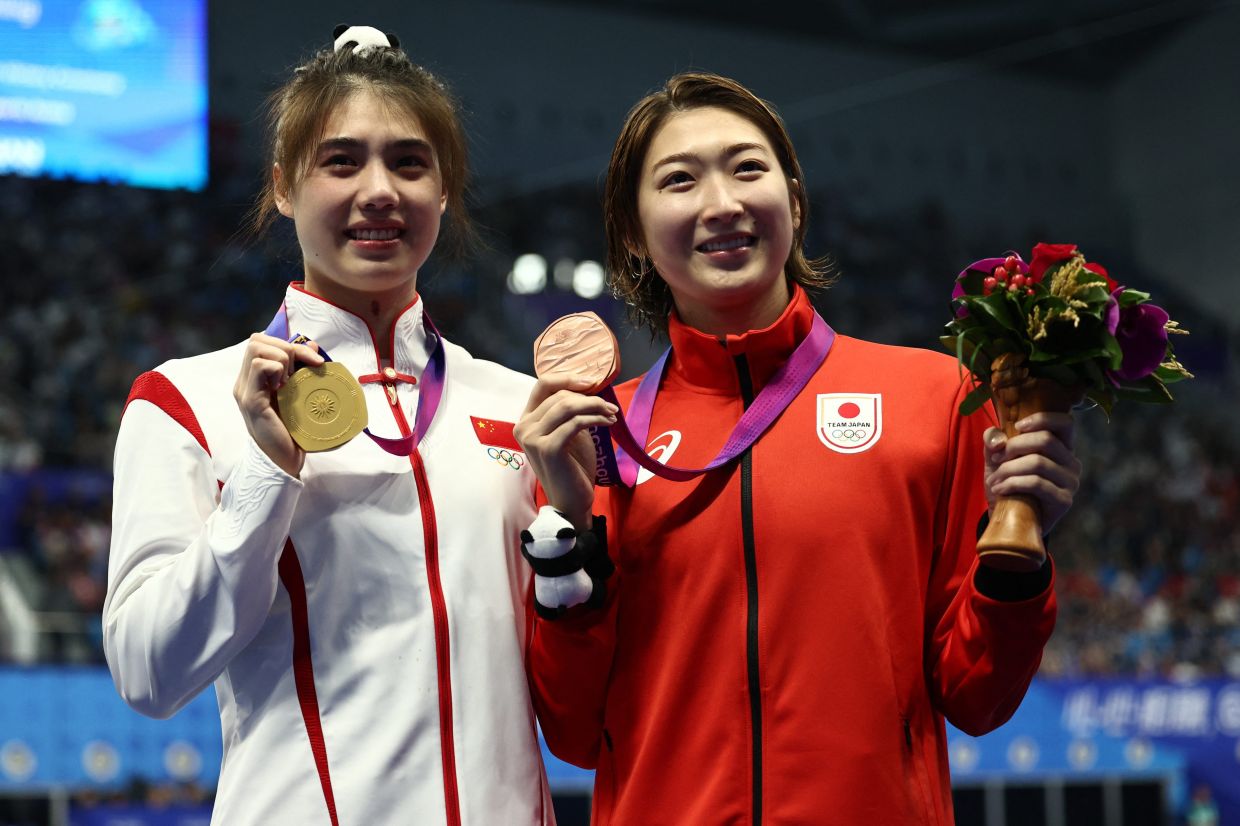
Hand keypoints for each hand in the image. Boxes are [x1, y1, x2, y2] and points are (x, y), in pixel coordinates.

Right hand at [233, 333, 323, 477]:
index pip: (261, 342)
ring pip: (256, 348)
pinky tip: (285, 387)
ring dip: (282, 358)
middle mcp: (245, 382)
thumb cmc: (293, 431)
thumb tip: (310, 343)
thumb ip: (301, 369)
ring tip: (290, 382)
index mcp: (254, 379)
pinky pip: (260, 367)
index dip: (288, 343)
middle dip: (286, 347)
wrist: (284, 462)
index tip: (312, 361)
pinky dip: (277, 368)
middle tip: (300, 372)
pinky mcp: (251, 401)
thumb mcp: (299, 394)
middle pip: (256, 340)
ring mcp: (245, 391)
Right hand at [514, 375, 617, 530]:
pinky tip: (608, 423)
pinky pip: (575, 423)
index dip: (568, 377)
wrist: (572, 500)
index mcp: (526, 420)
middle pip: (560, 395)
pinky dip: (595, 419)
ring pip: (568, 406)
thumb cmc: (572, 466)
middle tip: (610, 407)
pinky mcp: (548, 449)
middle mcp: (524, 427)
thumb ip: (570, 410)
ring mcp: (533, 438)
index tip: (592, 382)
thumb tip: (588, 385)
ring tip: (612, 414)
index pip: (543, 385)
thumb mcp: (569, 431)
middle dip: (589, 397)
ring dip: (595, 406)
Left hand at [983, 411, 1081, 535]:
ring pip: (1038, 463)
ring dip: (1008, 470)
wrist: (1010, 521)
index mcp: (1061, 447)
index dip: (1042, 419)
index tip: (1017, 426)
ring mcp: (1071, 482)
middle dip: (1014, 447)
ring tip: (993, 480)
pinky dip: (1012, 484)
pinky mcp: (1064, 500)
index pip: (1065, 423)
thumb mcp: (996, 459)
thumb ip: (994, 441)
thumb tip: (997, 439)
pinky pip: (1036, 484)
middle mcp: (1071, 462)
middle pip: (1046, 440)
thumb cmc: (1007, 485)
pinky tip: (999, 490)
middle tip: (996, 459)